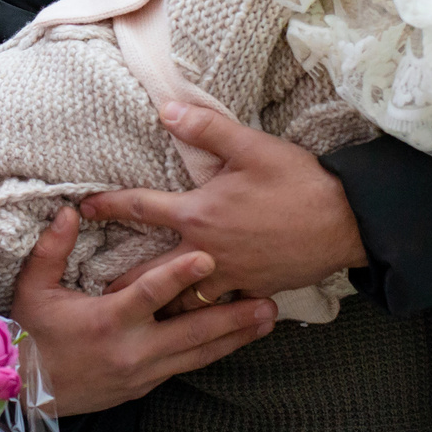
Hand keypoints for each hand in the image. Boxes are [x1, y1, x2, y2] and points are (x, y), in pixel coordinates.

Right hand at [11, 205, 277, 415]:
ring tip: (267, 321)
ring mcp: (143, 372)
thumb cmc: (30, 334)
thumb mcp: (33, 289)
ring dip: (235, 337)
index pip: (150, 294)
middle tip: (268, 302)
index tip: (209, 257)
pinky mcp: (146, 386)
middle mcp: (132, 350)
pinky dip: (213, 352)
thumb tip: (70, 211)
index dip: (180, 276)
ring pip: (198, 354)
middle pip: (192, 331)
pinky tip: (237, 339)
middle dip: (232, 316)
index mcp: (106, 322)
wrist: (25, 393)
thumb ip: (52, 250)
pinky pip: (187, 366)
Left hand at [81, 101, 367, 298]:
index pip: (140, 208)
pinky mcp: (251, 291)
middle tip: (93, 293)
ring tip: (135, 314)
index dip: (108, 205)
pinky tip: (190, 321)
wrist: (346, 221)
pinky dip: (201, 315)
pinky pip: (218, 308)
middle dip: (119, 284)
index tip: (84, 208)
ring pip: (181, 302)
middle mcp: (205, 252)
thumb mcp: (251, 146)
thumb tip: (166, 109)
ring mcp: (229, 277)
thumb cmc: (298, 181)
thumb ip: (206, 128)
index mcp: (199, 214)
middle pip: (148, 274)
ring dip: (158, 306)